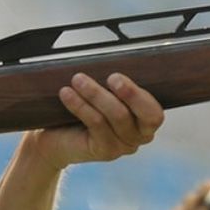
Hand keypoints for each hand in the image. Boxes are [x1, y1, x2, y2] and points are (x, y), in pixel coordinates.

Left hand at [30, 73, 163, 169]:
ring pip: (116, 117)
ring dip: (96, 94)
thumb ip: (114, 84)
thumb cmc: (84, 110)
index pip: (154, 113)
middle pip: (139, 115)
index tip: (116, 77)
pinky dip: (81, 106)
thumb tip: (112, 58)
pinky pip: (96, 124)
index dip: (139, 96)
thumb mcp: (104, 93)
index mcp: (145, 120)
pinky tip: (67, 94)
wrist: (56, 137)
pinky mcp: (105, 151)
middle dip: (127, 93)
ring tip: (77, 79)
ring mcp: (122, 146)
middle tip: (110, 77)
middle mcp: (138, 136)